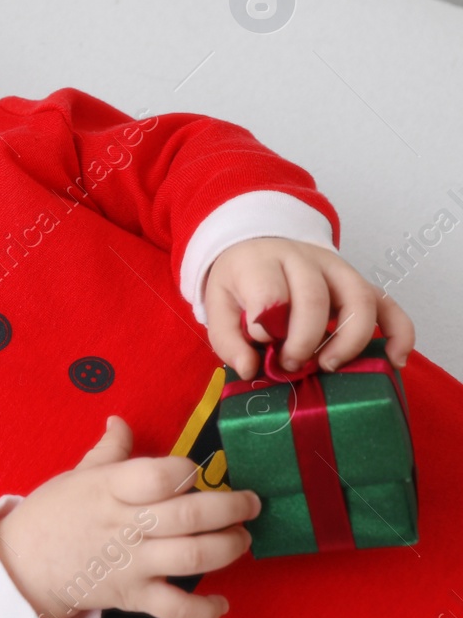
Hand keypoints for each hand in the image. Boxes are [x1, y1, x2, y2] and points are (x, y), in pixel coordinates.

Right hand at [0, 417, 258, 617]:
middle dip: (230, 508)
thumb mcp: (78, 475)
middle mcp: (126, 526)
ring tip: (241, 539)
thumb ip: (110, 450)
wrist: (23, 565)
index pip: (158, 475)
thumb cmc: (53, 513)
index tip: (196, 471)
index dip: (186, 471)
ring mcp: (132, 564)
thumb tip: (121, 419)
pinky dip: (205, 610)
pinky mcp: (134, 597)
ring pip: (192, 557)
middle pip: (189, 515)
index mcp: (111, 488)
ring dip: (227, 547)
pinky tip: (222, 602)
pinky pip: (177, 608)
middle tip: (250, 504)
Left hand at [201, 237, 414, 379]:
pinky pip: (389, 304)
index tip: (261, 344)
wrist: (258, 248)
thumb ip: (227, 338)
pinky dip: (399, 332)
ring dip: (349, 340)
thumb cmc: (240, 284)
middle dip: (304, 340)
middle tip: (292, 365)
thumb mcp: (218, 304)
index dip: (266, 326)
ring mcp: (337, 269)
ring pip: (359, 298)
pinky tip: (395, 360)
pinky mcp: (360, 283)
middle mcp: (303, 259)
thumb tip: (249, 369)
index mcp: (261, 262)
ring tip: (329, 365)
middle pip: (314, 297)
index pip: (270, 293)